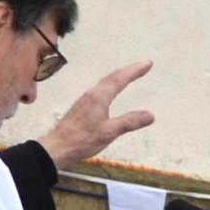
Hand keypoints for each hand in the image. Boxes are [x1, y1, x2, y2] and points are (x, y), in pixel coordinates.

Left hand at [41, 60, 155, 168]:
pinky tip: (111, 90)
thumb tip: (150, 115)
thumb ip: (130, 122)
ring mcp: (86, 100)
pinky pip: (101, 90)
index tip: (147, 63)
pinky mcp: (83, 107)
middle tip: (143, 66)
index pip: (120, 79)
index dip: (135, 70)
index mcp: (99, 97)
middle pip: (112, 77)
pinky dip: (111, 85)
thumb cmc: (83, 139)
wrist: (58, 146)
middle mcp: (92, 95)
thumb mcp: (110, 132)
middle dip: (129, 70)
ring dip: (119, 76)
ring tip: (130, 75)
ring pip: (105, 83)